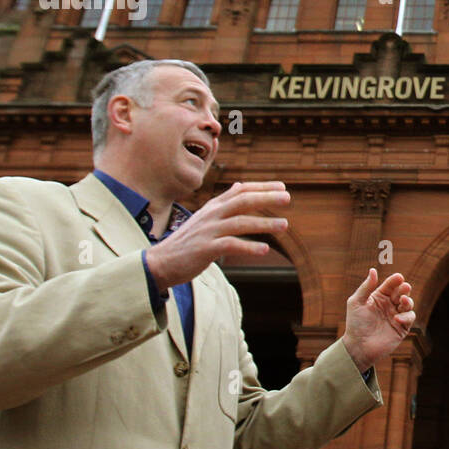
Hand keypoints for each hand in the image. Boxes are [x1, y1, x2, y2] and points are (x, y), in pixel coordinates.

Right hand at [146, 181, 289, 289]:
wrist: (160, 262)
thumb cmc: (187, 241)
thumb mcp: (204, 217)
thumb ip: (222, 203)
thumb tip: (238, 186)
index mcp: (213, 207)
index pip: (240, 190)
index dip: (261, 187)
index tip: (282, 186)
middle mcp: (211, 216)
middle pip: (242, 201)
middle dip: (266, 198)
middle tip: (288, 197)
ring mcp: (208, 232)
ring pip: (240, 223)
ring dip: (264, 223)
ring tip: (285, 225)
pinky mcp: (205, 249)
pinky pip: (231, 246)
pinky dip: (249, 248)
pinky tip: (264, 250)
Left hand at [341, 268, 414, 371]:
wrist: (358, 347)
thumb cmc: (355, 324)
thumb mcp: (356, 302)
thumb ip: (366, 287)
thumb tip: (373, 270)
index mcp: (379, 297)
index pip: (390, 285)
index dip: (395, 280)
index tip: (398, 277)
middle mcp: (389, 305)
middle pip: (401, 292)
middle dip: (404, 288)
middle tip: (404, 287)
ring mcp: (396, 316)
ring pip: (408, 303)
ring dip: (408, 300)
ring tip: (403, 300)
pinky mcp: (402, 328)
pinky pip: (409, 318)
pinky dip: (406, 316)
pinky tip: (397, 318)